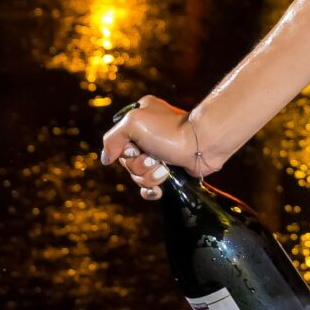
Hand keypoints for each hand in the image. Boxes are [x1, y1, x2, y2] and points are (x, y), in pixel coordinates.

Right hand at [98, 95, 212, 199]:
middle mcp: (148, 135)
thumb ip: (112, 138)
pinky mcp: (170, 170)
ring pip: (138, 176)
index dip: (126, 151)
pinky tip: (159, 189)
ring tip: (165, 169)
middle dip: (139, 166)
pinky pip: (150, 187)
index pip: (118, 143)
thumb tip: (106, 159)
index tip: (138, 147)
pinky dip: (152, 190)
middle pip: (127, 162)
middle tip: (155, 158)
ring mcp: (159, 154)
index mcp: (140, 119)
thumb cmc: (170, 131)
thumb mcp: (134, 123)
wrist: (203, 145)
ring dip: (150, 176)